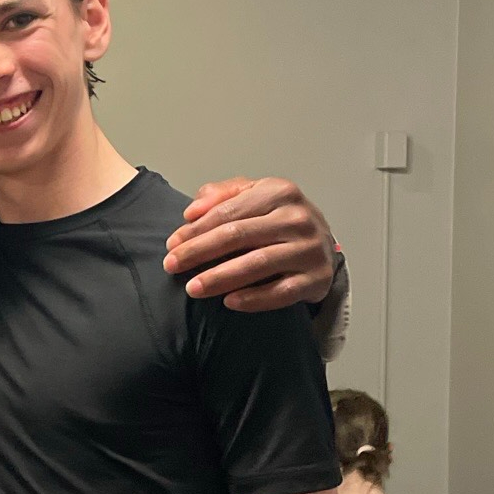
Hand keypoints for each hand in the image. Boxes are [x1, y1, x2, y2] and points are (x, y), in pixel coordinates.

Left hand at [165, 176, 337, 311]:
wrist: (322, 244)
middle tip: (172, 266)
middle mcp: (297, 218)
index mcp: (279, 191)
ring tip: (193, 288)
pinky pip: (281, 292)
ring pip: (258, 264)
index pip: (228, 212)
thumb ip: (222, 195)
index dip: (196, 230)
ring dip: (220, 278)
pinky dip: (253, 298)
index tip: (172, 245)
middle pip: (238, 235)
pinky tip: (228, 302)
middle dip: (200, 251)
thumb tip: (192, 212)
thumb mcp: (254, 196)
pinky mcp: (317, 278)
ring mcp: (310, 248)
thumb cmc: (278, 220)